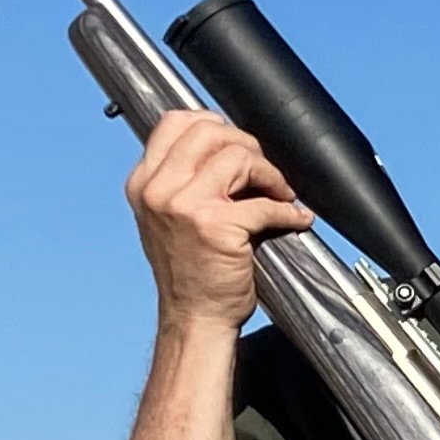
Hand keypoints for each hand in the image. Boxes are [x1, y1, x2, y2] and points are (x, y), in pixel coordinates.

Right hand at [125, 111, 314, 332]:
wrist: (194, 317)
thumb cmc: (190, 269)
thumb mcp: (168, 216)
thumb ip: (184, 178)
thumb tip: (227, 142)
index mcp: (144, 183)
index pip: (174, 122)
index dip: (214, 124)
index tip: (237, 144)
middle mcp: (158, 190)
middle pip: (209, 130)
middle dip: (247, 145)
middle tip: (263, 170)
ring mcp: (184, 206)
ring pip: (238, 156)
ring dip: (270, 174)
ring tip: (278, 194)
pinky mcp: (215, 225)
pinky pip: (265, 202)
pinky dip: (288, 210)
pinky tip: (295, 218)